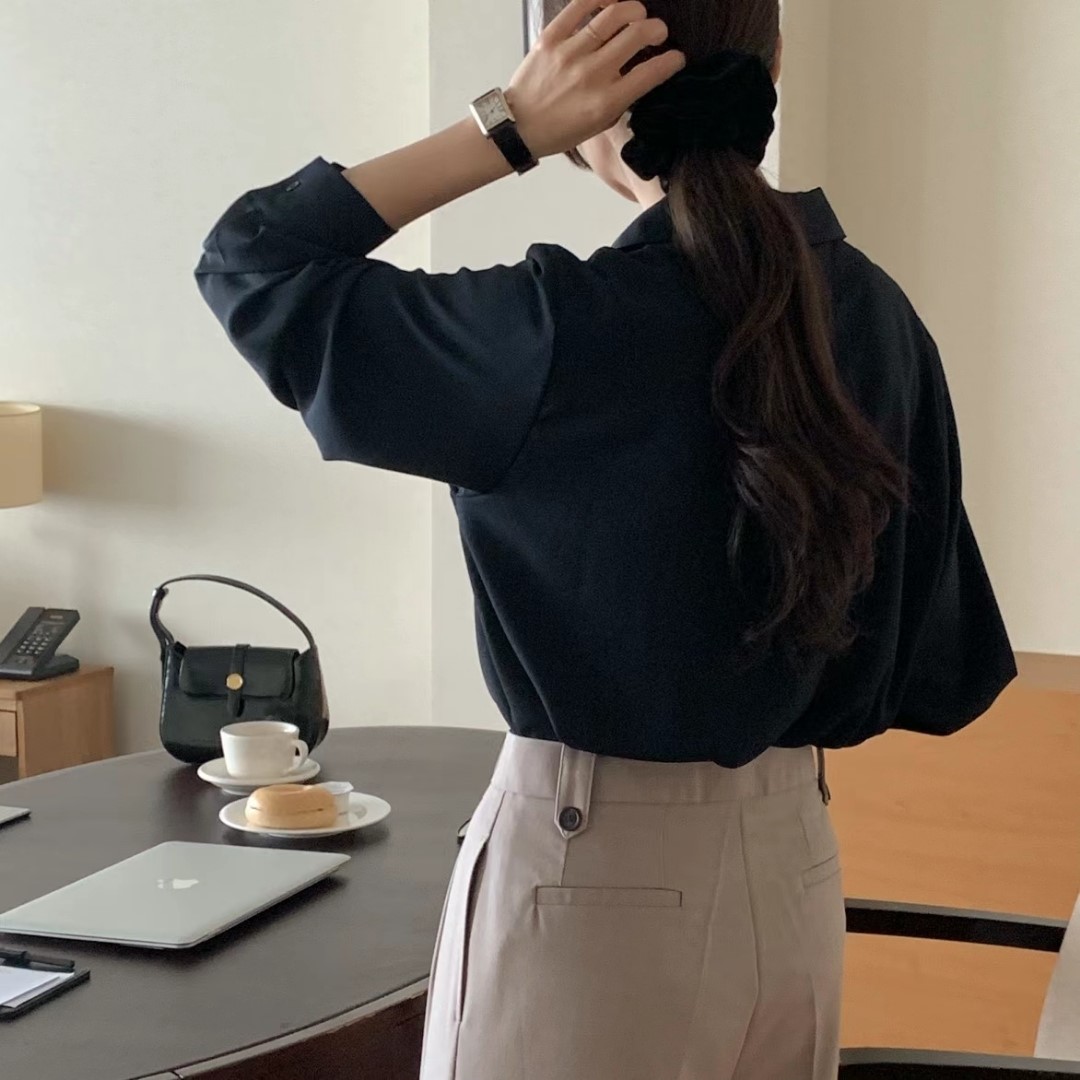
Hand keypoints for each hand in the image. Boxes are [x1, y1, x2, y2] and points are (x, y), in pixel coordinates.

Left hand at [507, 0, 685, 159]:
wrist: (520, 128)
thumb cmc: (561, 130)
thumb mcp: (599, 124)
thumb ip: (622, 99)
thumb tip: (642, 72)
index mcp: (606, 102)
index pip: (650, 73)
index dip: (671, 61)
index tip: (676, 57)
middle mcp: (591, 75)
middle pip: (637, 35)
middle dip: (656, 29)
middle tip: (658, 32)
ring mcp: (570, 53)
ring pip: (613, 15)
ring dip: (635, 10)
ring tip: (639, 15)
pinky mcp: (550, 39)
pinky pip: (579, 5)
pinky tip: (611, 0)